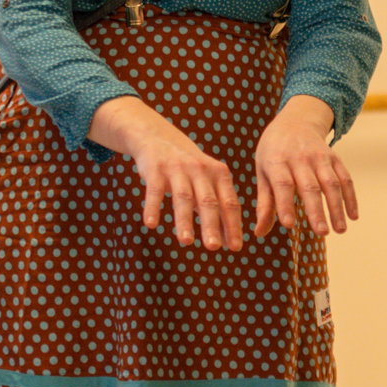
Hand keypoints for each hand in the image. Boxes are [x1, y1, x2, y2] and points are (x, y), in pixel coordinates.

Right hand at [91, 97, 244, 250]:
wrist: (158, 138)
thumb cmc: (189, 170)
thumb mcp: (207, 184)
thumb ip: (217, 210)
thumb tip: (227, 243)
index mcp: (219, 174)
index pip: (229, 202)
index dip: (232, 225)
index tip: (235, 247)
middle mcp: (201, 169)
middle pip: (208, 201)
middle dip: (211, 225)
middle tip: (213, 248)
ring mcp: (178, 168)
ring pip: (183, 197)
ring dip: (184, 221)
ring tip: (186, 242)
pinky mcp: (155, 169)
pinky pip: (155, 191)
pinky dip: (153, 207)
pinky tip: (151, 225)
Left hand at [252, 96, 358, 238]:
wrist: (295, 121)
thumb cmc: (273, 152)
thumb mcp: (263, 172)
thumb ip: (264, 204)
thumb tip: (259, 233)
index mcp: (277, 161)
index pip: (283, 185)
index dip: (285, 204)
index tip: (289, 225)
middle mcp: (300, 158)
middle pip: (310, 186)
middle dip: (317, 211)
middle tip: (322, 233)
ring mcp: (320, 157)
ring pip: (331, 183)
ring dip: (337, 207)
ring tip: (340, 230)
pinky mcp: (335, 158)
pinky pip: (345, 178)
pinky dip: (350, 197)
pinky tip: (353, 216)